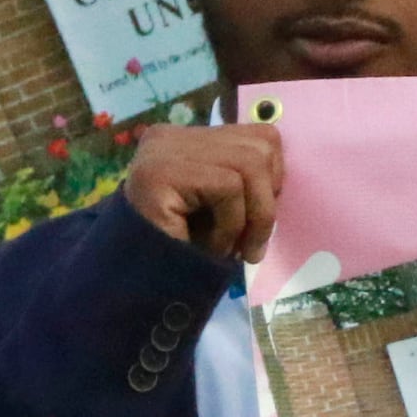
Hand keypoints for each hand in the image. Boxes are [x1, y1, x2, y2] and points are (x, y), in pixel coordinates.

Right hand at [120, 124, 283, 263]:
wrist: (132, 281)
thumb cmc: (181, 246)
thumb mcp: (223, 207)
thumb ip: (248, 184)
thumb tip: (284, 183)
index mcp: (188, 138)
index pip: (260, 137)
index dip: (275, 178)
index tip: (260, 218)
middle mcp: (172, 135)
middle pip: (260, 147)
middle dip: (267, 201)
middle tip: (252, 243)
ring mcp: (163, 150)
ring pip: (249, 165)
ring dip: (250, 218)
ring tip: (230, 248)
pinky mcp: (160, 172)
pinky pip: (227, 187)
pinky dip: (231, 224)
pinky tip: (211, 247)